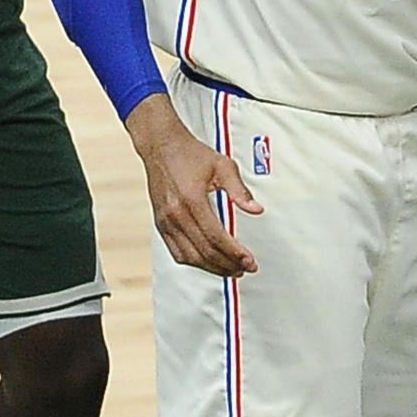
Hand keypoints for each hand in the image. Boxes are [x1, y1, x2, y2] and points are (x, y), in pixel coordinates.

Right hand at [134, 101, 261, 276]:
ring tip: (231, 270)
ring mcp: (165, 222)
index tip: (250, 261)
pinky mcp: (160, 225)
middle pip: (204, 252)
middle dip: (227, 264)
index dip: (234, 253)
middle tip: (246, 269)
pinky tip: (209, 263)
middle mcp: (176, 214)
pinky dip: (194, 262)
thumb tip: (256, 210)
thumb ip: (240, 190)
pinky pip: (176, 252)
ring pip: (190, 257)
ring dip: (212, 268)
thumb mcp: (222, 165)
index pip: (216, 237)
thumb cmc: (191, 154)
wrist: (161, 147)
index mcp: (192, 200)